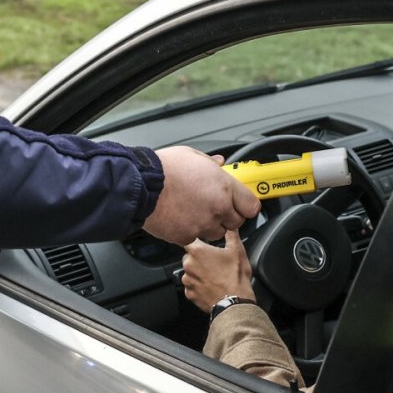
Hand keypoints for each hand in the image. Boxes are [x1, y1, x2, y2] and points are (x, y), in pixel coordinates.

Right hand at [142, 147, 260, 245]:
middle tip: (213, 206)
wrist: (140, 185)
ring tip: (194, 212)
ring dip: (210, 225)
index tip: (240, 204)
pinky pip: (194, 237)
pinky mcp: (186, 236)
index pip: (251, 206)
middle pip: (236, 222)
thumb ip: (211, 163)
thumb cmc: (164, 168)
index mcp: (224, 187)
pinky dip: (189, 231)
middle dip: (227, 216)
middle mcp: (217, 208)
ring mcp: (202, 225)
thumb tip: (219, 163)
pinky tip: (180, 218)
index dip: (245, 206)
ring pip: (216, 233)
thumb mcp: (192, 155)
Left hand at [181, 230, 254, 311]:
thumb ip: (231, 234)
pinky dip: (198, 285)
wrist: (235, 302)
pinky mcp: (189, 294)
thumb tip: (230, 226)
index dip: (196, 240)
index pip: (188, 239)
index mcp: (197, 251)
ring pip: (189, 272)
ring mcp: (187, 280)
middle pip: (189, 256)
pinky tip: (210, 286)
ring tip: (214, 275)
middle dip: (199, 258)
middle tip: (214, 262)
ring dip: (198, 272)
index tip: (204, 243)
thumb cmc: (235, 277)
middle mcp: (188, 264)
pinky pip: (191, 286)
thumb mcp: (237, 250)